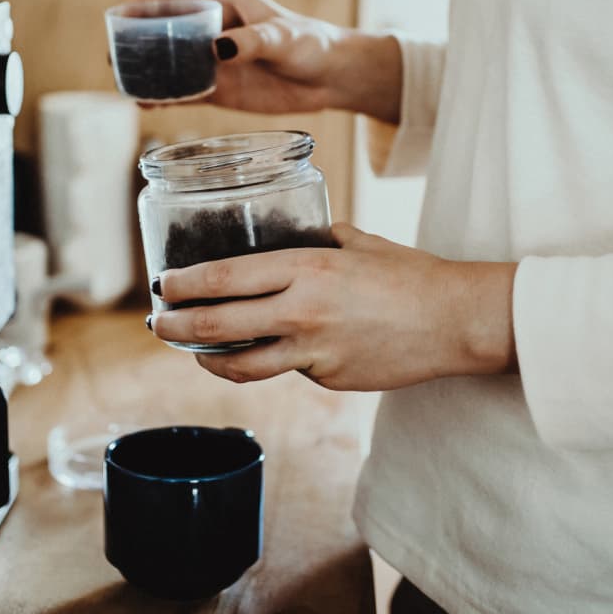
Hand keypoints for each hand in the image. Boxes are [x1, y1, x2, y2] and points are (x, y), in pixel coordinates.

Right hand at [126, 0, 401, 122]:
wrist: (331, 77)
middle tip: (112, 54)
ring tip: (121, 82)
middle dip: (136, 40)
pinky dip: (164, 97)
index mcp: (225, 4)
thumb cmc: (311, 45)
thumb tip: (216, 49)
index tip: (118, 12)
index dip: (144, 4)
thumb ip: (251, 42)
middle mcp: (214, 30)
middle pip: (165, 31)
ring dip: (146, 71)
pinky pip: (185, 91)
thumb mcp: (283, 38)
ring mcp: (215, 61)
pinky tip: (145, 104)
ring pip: (170, 64)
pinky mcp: (221, 89)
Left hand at [148, 224, 517, 390]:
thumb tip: (292, 235)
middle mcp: (301, 311)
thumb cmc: (409, 275)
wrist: (454, 321)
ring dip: (207, 359)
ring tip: (193, 351)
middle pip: (217, 324)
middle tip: (158, 323)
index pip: (224, 277)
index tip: (162, 285)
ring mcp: (313, 351)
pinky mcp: (327, 378)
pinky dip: (271, 361)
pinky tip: (265, 352)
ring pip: (241, 364)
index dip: (183, 284)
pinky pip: (286, 370)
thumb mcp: (357, 242)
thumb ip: (318, 241)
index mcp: (305, 268)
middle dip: (177, 326)